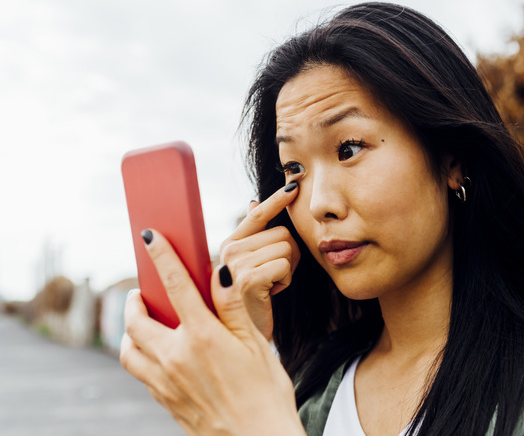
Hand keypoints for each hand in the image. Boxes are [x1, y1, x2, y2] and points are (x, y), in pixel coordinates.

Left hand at [120, 227, 304, 435]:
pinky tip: (158, 351)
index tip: (149, 236)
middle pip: (136, 320)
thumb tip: (219, 271)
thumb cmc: (266, 394)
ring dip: (129, 330)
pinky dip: (140, 354)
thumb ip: (232, 305)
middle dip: (133, 300)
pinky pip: (140, 372)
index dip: (161, 255)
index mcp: (203, 337)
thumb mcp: (256, 344)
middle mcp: (176, 358)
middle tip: (142, 291)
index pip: (175, 284)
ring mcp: (165, 382)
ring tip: (144, 321)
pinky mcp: (164, 401)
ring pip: (128, 349)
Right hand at [219, 182, 299, 338]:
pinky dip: (286, 280)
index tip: (294, 185)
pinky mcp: (246, 280)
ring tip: (270, 286)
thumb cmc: (254, 302)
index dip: (277, 199)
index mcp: (230, 243)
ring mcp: (234, 265)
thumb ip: (254, 236)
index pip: (258, 214)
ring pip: (286, 248)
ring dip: (288, 269)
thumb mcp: (253, 265)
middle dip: (290, 255)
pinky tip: (272, 293)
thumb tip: (253, 201)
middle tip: (275, 277)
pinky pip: (284, 264)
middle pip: (282, 233)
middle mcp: (228, 250)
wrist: (247, 338)